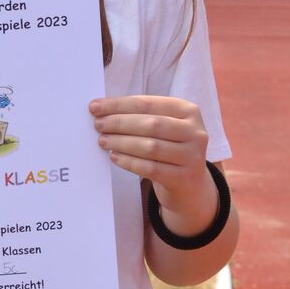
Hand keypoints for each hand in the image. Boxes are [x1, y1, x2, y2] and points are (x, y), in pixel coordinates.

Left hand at [90, 95, 215, 231]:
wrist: (189, 185)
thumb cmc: (168, 148)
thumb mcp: (164, 127)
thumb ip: (140, 116)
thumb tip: (102, 109)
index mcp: (188, 110)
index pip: (148, 103)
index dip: (118, 104)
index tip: (95, 107)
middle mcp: (195, 131)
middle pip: (151, 124)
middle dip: (119, 123)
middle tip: (98, 125)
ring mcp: (192, 156)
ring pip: (151, 147)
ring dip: (122, 142)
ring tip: (103, 141)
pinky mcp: (184, 177)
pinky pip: (151, 168)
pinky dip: (129, 162)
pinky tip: (114, 157)